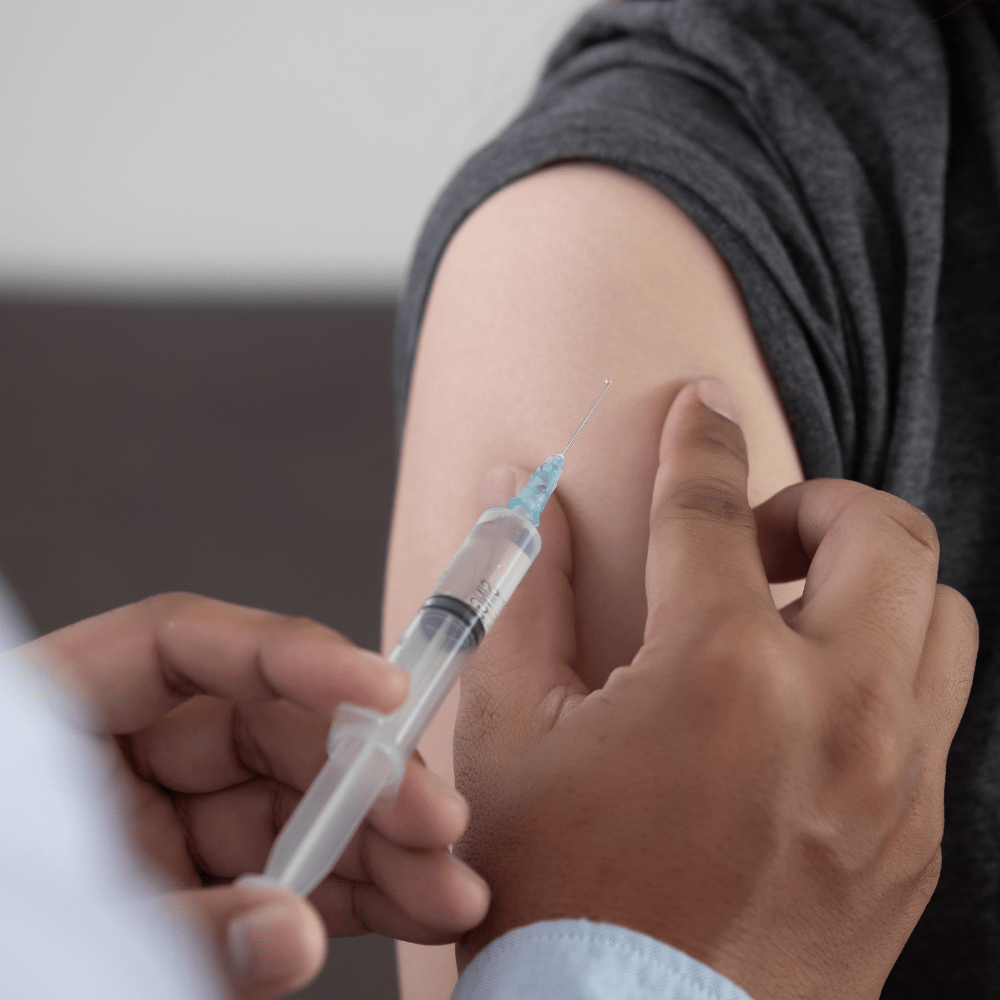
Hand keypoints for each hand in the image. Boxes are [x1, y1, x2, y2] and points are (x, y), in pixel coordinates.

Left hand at [22, 594, 488, 999]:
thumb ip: (173, 931)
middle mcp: (119, 757)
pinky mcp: (194, 879)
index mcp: (55, 720)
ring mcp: (161, 820)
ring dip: (377, 845)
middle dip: (362, 777)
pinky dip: (350, 890)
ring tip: (447, 890)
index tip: (383, 689)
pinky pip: (285, 868)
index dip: (291, 656)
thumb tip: (292, 934)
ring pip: (291, 804)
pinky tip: (411, 907)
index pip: (180, 645)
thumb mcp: (48, 946)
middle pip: (263, 729)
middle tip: (436, 822)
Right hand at [454, 379, 976, 999]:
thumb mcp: (511, 733)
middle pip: (886, 535)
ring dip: (868, 585)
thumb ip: (528, 598)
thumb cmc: (555, 895)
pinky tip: (804, 707)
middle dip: (818, 501)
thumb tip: (531, 502)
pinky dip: (880, 671)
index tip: (701, 405)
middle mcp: (833, 714)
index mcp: (717, 674)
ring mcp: (894, 781)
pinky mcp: (916, 839)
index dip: (699, 439)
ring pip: (940, 615)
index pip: (712, 507)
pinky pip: (934, 709)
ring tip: (790, 619)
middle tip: (756, 538)